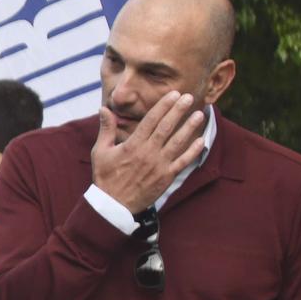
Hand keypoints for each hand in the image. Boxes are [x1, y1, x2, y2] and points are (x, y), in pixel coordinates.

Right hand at [91, 93, 206, 214]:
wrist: (113, 205)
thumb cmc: (105, 177)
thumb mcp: (100, 151)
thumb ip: (106, 129)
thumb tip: (104, 108)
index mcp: (132, 145)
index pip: (151, 120)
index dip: (163, 106)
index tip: (173, 94)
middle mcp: (148, 153)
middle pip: (166, 127)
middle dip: (179, 111)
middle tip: (189, 97)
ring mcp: (159, 165)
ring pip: (178, 142)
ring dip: (190, 127)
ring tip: (200, 114)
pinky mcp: (166, 177)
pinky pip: (183, 162)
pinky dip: (192, 151)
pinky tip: (200, 140)